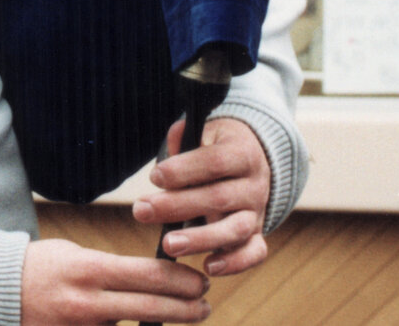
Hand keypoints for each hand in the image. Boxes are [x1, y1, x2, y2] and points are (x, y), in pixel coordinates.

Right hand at [21, 236, 208, 323]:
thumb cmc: (40, 267)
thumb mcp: (75, 255)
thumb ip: (110, 269)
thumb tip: (150, 278)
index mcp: (89, 270)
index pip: (149, 274)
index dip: (181, 280)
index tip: (200, 281)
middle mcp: (88, 302)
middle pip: (151, 307)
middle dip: (186, 308)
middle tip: (204, 304)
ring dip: (163, 321)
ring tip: (185, 315)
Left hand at [130, 116, 270, 276]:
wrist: (253, 159)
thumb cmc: (217, 147)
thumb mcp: (205, 132)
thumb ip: (184, 138)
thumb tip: (168, 155)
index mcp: (242, 153)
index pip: (215, 162)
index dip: (184, 170)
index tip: (155, 177)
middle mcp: (254, 185)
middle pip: (219, 198)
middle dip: (176, 206)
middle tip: (141, 211)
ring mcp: (257, 212)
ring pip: (235, 229)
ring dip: (200, 239)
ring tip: (168, 245)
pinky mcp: (256, 234)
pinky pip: (254, 253)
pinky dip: (234, 263)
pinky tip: (207, 266)